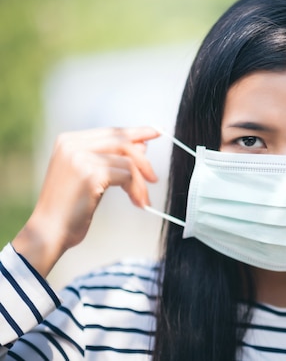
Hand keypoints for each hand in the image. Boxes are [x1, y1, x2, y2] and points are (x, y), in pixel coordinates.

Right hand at [12, 127, 158, 276]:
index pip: (111, 132)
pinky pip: (127, 176)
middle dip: (143, 160)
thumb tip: (142, 144)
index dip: (137, 132)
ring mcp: (80, 157)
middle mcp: (72, 144)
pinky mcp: (90, 173)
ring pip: (128, 162)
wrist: (49, 231)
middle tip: (154, 178)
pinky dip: (136, 190)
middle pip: (122, 142)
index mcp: (69, 141)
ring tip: (142, 199)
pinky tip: (137, 202)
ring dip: (140, 183)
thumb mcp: (91, 176)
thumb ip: (111, 159)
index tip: (158, 132)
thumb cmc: (70, 207)